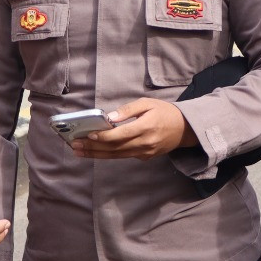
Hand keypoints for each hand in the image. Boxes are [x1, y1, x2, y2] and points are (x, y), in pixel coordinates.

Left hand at [71, 99, 196, 159]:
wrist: (184, 129)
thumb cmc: (165, 112)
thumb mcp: (148, 103)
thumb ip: (128, 110)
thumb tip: (109, 118)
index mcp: (146, 127)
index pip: (121, 135)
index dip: (104, 137)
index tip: (89, 135)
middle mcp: (145, 143)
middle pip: (115, 148)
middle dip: (93, 147)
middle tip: (75, 145)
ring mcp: (145, 152)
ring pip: (117, 155)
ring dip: (97, 154)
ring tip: (80, 151)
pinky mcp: (145, 157)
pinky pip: (124, 156)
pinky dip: (108, 154)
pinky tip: (95, 152)